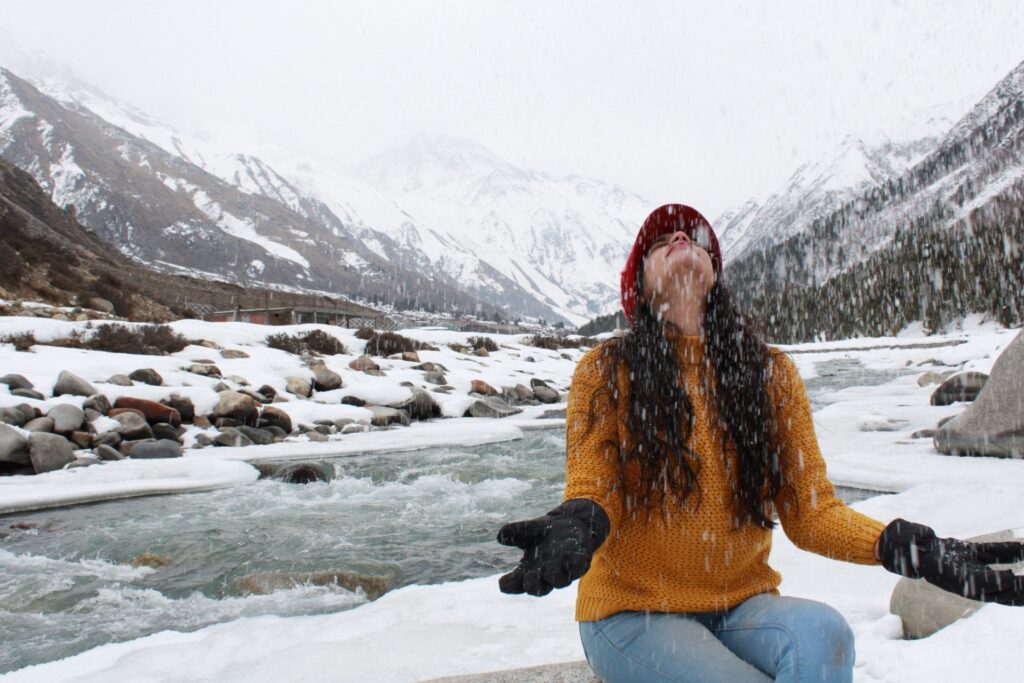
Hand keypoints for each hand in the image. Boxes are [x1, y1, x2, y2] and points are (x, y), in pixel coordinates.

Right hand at [496, 499, 609, 596]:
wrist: (572, 522)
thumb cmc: (546, 531)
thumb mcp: (530, 528)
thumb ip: (517, 531)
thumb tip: (500, 536)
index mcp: (529, 569)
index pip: (517, 583)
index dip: (510, 585)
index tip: (503, 583)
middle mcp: (546, 574)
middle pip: (538, 588)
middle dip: (533, 585)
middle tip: (528, 578)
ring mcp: (564, 570)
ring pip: (559, 581)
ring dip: (553, 577)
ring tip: (548, 570)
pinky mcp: (579, 563)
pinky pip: (577, 568)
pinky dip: (573, 565)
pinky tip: (569, 557)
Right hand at [878, 518, 1023, 604]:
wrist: (895, 545)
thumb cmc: (899, 548)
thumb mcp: (906, 547)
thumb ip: (915, 542)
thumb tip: (923, 539)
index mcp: (949, 578)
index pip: (977, 585)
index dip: (996, 583)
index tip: (1012, 577)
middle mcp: (962, 576)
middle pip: (995, 588)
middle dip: (1016, 589)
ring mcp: (967, 565)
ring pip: (999, 573)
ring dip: (1018, 575)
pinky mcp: (968, 553)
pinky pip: (991, 554)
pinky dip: (1007, 552)